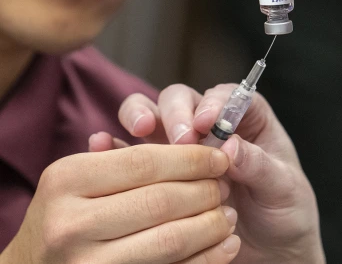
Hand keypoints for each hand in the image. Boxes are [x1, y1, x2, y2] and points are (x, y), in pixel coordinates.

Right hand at [2, 145, 238, 263]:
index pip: (145, 161)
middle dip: (206, 191)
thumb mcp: (80, 177)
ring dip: (212, 225)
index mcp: (67, 179)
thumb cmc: (65, 214)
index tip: (220, 156)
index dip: (192, 158)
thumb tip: (192, 138)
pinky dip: (206, 259)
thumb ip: (124, 156)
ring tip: (228, 215)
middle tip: (225, 186)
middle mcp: (70, 223)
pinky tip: (226, 246)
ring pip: (170, 240)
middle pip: (162, 200)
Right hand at [90, 84, 324, 263]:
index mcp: (248, 120)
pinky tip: (104, 144)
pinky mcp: (162, 173)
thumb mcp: (283, 187)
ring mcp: (183, 149)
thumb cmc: (286, 211)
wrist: (273, 250)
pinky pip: (135, 154)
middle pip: (184, 100)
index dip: (215, 102)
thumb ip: (260, 165)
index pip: (227, 96)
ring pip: (154, 116)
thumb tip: (231, 147)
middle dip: (177, 112)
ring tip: (141, 130)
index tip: (209, 122)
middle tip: (181, 139)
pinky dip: (117, 146)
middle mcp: (211, 127)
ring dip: (143, 116)